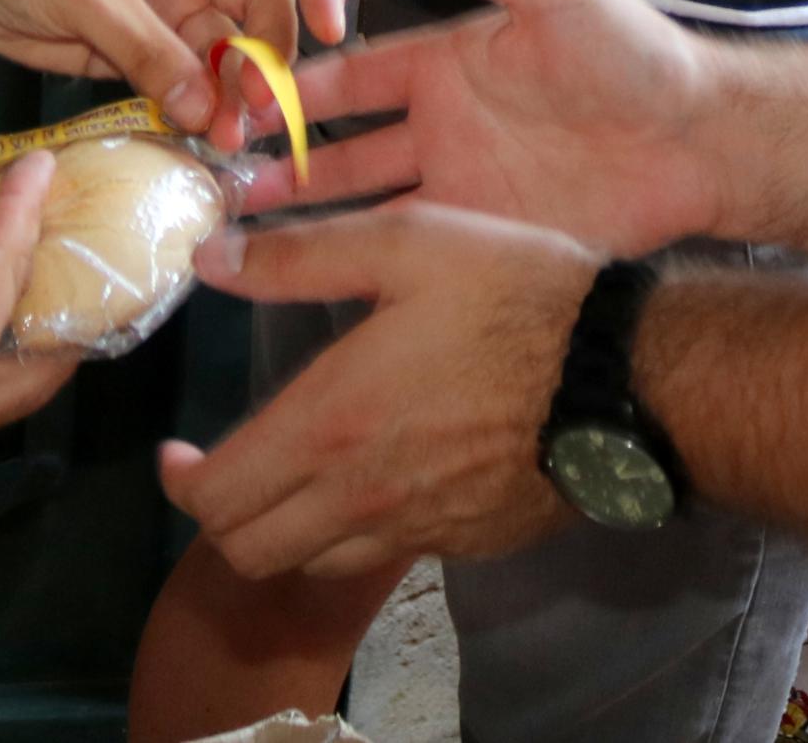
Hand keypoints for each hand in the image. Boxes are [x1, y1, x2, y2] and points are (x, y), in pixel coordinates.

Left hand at [0, 0, 349, 130]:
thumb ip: (147, 48)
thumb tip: (205, 107)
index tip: (330, 30)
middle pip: (264, 7)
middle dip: (270, 59)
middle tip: (261, 113)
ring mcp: (169, 7)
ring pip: (229, 52)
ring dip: (237, 93)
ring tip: (231, 138)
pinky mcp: (141, 48)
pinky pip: (188, 78)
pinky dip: (200, 106)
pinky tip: (203, 135)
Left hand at [157, 200, 592, 578]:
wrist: (629, 376)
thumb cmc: (516, 296)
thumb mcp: (407, 243)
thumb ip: (299, 256)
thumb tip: (209, 258)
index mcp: (332, 423)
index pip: (218, 497)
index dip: (182, 483)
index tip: (178, 453)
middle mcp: (361, 495)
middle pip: (250, 549)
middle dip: (220, 516)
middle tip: (222, 468)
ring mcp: (416, 529)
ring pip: (310, 563)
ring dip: (283, 530)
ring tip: (289, 477)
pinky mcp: (463, 542)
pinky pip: (380, 555)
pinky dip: (351, 532)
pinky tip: (371, 477)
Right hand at [241, 0, 722, 256]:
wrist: (702, 141)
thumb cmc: (633, 52)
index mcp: (445, 62)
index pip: (349, 74)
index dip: (291, 87)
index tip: (235, 100)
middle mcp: (441, 127)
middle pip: (338, 148)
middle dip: (276, 163)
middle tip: (211, 179)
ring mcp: (461, 189)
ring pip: (360, 209)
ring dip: (301, 221)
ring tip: (233, 236)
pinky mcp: (487, 243)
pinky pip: (411, 258)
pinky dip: (358, 268)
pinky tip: (307, 284)